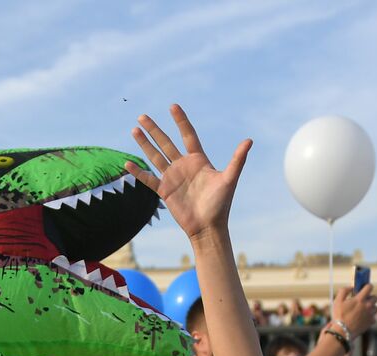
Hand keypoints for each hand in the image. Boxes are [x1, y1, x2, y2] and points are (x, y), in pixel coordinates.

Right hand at [126, 105, 251, 243]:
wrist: (208, 227)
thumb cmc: (221, 204)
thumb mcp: (229, 179)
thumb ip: (237, 159)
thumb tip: (249, 140)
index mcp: (198, 160)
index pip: (188, 135)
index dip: (180, 121)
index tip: (173, 106)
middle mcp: (184, 166)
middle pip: (166, 143)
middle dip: (154, 130)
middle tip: (142, 116)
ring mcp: (173, 177)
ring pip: (155, 156)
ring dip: (144, 144)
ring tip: (134, 130)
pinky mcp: (165, 191)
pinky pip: (149, 179)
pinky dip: (138, 172)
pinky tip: (128, 164)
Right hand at [333, 284, 376, 339]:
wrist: (343, 331)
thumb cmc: (339, 316)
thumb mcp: (337, 301)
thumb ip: (344, 291)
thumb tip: (351, 287)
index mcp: (360, 299)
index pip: (370, 287)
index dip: (367, 286)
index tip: (364, 288)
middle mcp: (368, 305)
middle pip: (376, 297)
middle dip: (370, 297)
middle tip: (362, 301)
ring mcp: (370, 314)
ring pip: (375, 307)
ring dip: (371, 307)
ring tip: (362, 311)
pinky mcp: (371, 322)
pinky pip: (374, 317)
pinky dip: (370, 317)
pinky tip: (363, 318)